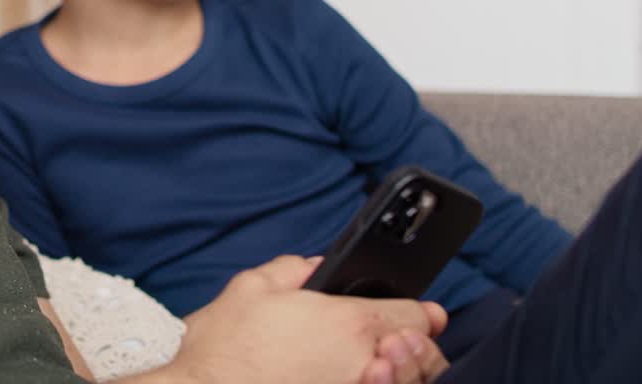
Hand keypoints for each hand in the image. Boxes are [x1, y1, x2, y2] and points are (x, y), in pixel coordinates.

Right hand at [155, 255, 447, 383]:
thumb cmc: (223, 348)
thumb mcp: (251, 286)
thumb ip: (292, 269)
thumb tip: (314, 268)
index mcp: (349, 322)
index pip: (416, 316)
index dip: (418, 313)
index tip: (416, 317)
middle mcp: (362, 363)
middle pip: (419, 357)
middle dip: (413, 346)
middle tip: (396, 344)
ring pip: (400, 383)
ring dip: (395, 373)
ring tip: (372, 366)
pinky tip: (345, 379)